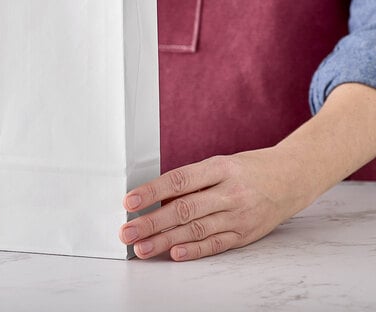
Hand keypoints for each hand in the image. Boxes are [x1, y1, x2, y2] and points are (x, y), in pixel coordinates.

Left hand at [119, 148, 309, 260]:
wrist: (292, 178)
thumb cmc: (250, 168)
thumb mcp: (221, 164)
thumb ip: (193, 182)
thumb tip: (160, 200)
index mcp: (220, 168)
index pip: (180, 180)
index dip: (153, 191)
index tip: (130, 200)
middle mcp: (230, 192)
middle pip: (185, 209)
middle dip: (152, 222)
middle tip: (127, 231)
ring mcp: (239, 215)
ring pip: (197, 230)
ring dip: (165, 241)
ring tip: (142, 248)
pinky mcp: (246, 235)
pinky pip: (216, 244)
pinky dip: (194, 250)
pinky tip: (174, 253)